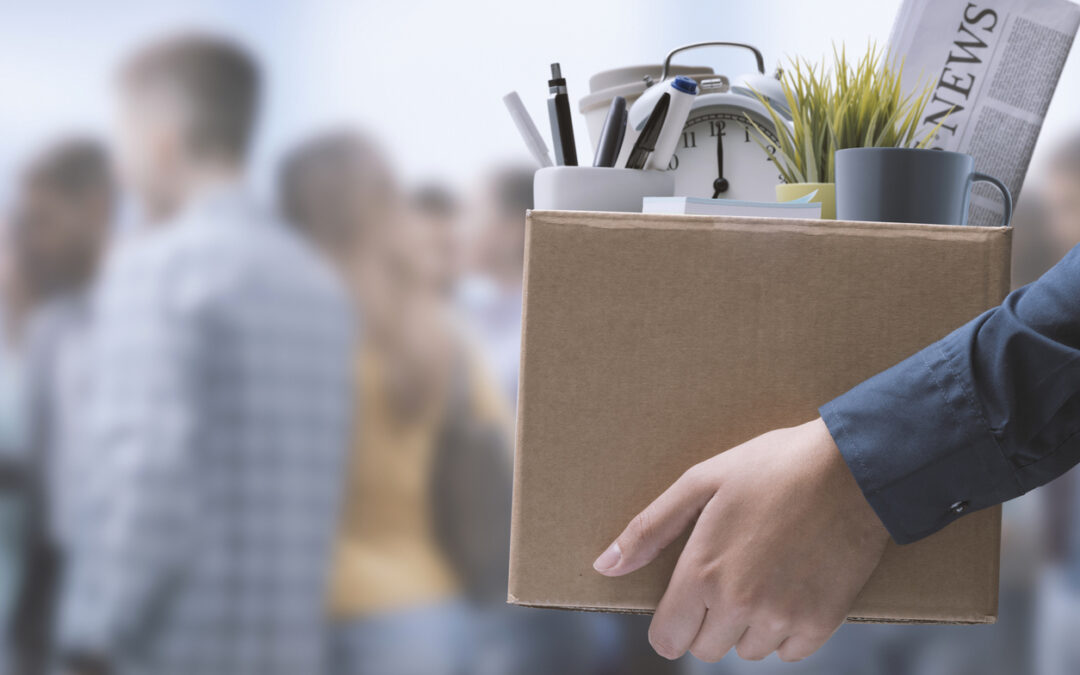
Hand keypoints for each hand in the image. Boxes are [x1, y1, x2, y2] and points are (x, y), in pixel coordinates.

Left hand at [593, 418, 888, 662]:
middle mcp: (737, 604)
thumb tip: (604, 566)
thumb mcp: (701, 482)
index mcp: (701, 572)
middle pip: (706, 649)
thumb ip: (649, 529)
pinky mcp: (821, 622)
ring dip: (748, 626)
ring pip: (749, 650)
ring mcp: (782, 617)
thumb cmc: (772, 466)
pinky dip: (787, 630)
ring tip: (762, 575)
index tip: (683, 602)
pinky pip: (791, 652)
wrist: (853, 468)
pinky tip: (791, 588)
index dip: (670, 622)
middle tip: (728, 576)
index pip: (667, 639)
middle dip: (708, 621)